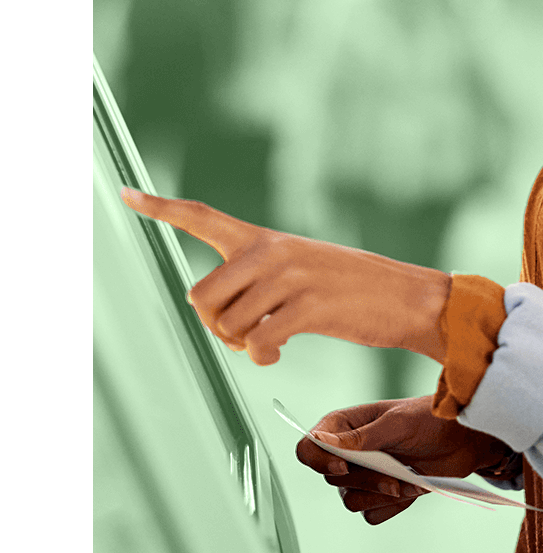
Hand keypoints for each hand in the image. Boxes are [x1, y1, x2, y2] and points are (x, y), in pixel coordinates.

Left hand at [120, 189, 448, 365]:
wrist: (407, 297)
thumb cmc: (352, 290)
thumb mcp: (302, 268)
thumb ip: (259, 278)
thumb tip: (218, 316)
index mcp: (266, 238)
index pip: (203, 217)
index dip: (160, 208)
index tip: (125, 194)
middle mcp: (272, 251)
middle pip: (200, 295)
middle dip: (213, 325)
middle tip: (243, 333)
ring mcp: (289, 277)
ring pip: (225, 324)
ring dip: (240, 345)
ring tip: (270, 341)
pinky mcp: (307, 307)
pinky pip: (256, 343)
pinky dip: (262, 357)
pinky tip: (281, 352)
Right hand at [296, 396, 516, 525]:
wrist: (464, 440)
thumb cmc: (432, 419)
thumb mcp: (398, 423)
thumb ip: (362, 436)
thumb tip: (321, 442)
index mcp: (346, 426)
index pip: (309, 447)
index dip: (319, 460)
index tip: (343, 466)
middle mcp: (350, 451)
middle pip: (332, 480)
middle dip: (366, 479)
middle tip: (395, 473)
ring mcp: (365, 475)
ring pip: (351, 501)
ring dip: (382, 494)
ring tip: (409, 479)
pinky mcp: (381, 496)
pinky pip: (372, 514)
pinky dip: (393, 506)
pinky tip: (413, 488)